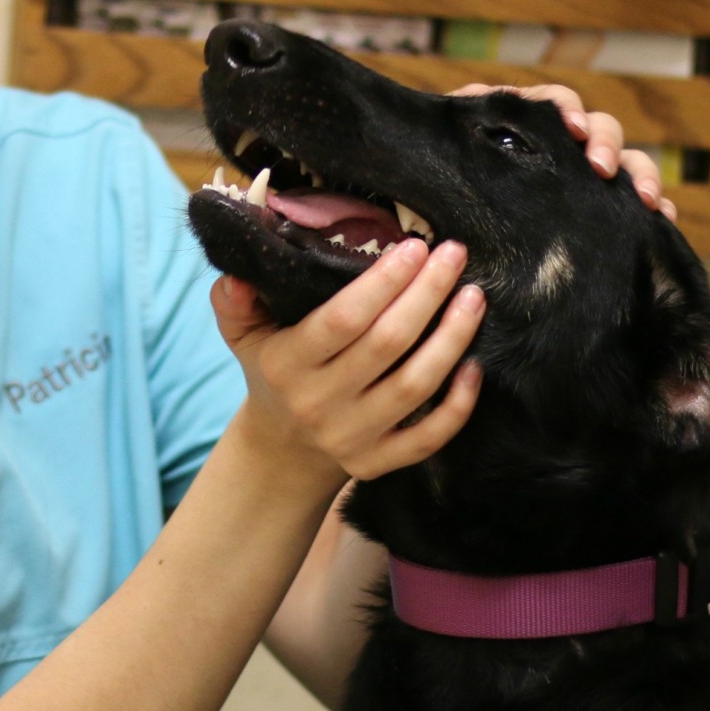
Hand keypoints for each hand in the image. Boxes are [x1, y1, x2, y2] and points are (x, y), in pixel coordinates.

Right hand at [211, 239, 484, 482]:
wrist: (282, 449)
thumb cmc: (272, 372)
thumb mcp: (244, 335)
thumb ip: (235, 302)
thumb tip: (236, 275)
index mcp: (286, 364)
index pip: (342, 319)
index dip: (384, 282)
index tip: (414, 247)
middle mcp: (318, 403)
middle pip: (387, 345)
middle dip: (427, 294)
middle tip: (454, 256)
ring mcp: (351, 438)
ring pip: (415, 386)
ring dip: (452, 338)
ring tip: (473, 297)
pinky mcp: (377, 464)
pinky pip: (428, 438)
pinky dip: (458, 404)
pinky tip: (474, 365)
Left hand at [453, 81, 677, 220]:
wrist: (434, 220)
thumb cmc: (434, 182)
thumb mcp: (441, 153)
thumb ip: (455, 126)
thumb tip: (468, 100)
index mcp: (525, 120)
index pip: (556, 102)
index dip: (569, 110)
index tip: (574, 128)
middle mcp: (561, 143)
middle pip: (600, 128)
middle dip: (607, 144)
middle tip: (601, 168)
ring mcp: (582, 175)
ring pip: (625, 163)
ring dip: (639, 175)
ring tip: (646, 201)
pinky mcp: (596, 207)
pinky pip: (630, 204)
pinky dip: (651, 208)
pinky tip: (662, 220)